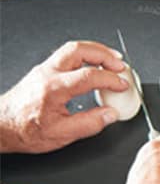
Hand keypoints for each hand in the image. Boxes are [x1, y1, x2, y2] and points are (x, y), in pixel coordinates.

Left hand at [0, 40, 129, 152]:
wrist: (2, 125)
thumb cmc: (25, 130)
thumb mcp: (61, 134)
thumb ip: (90, 124)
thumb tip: (110, 115)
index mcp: (54, 89)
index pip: (89, 76)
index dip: (110, 79)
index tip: (123, 85)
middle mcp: (47, 73)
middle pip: (79, 50)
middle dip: (104, 55)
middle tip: (120, 65)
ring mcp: (43, 69)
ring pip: (72, 49)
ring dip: (95, 51)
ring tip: (111, 60)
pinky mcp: (43, 71)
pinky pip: (66, 55)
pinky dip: (85, 56)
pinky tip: (93, 64)